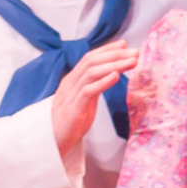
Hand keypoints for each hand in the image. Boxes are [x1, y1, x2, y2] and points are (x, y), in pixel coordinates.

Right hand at [51, 42, 138, 161]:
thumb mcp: (84, 101)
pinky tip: (115, 76)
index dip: (107, 49)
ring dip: (114, 65)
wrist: (51, 142)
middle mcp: (70, 84)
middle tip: (135, 52)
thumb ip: (94, 86)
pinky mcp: (73, 109)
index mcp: (72, 80)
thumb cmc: (70, 123)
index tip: (124, 45)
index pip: (89, 58)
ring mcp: (70, 95)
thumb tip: (111, 74)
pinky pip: (88, 91)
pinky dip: (103, 82)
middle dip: (115, 54)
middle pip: (92, 61)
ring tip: (132, 62)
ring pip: (91, 72)